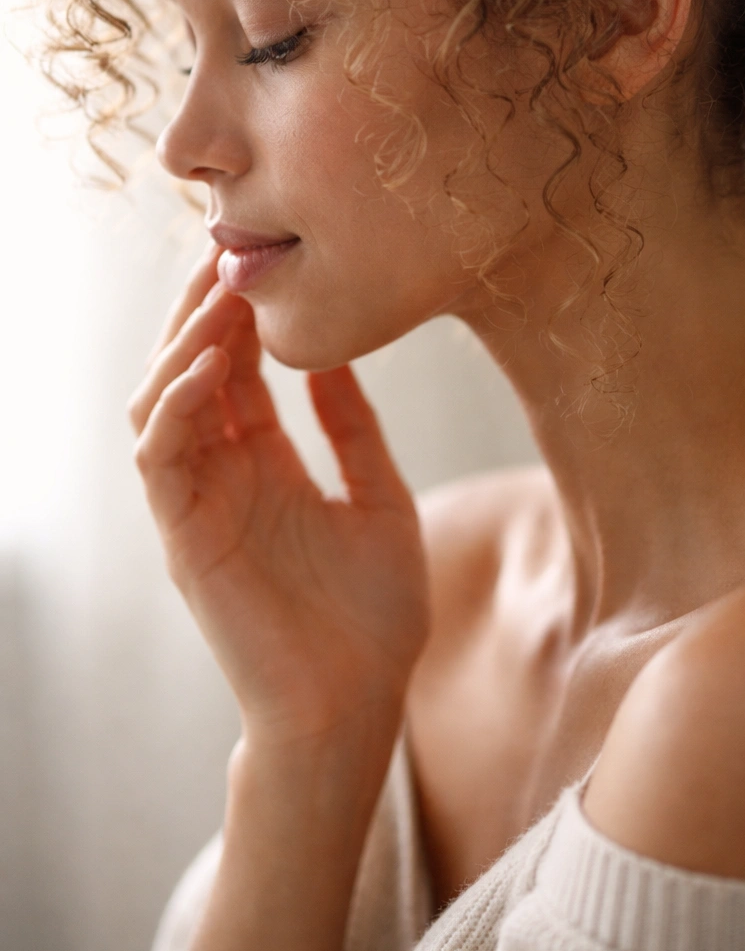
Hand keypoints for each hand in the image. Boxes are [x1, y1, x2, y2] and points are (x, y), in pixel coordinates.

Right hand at [129, 246, 428, 744]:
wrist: (358, 703)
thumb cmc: (372, 615)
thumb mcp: (378, 497)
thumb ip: (353, 427)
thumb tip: (336, 351)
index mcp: (266, 460)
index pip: (235, 364)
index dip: (240, 308)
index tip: (261, 250)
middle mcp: (224, 473)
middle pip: (191, 368)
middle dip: (203, 308)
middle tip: (227, 247)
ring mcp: (199, 503)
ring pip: (160, 401)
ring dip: (185, 343)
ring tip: (223, 295)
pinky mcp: (185, 537)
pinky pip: (161, 457)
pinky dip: (179, 404)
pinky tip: (215, 365)